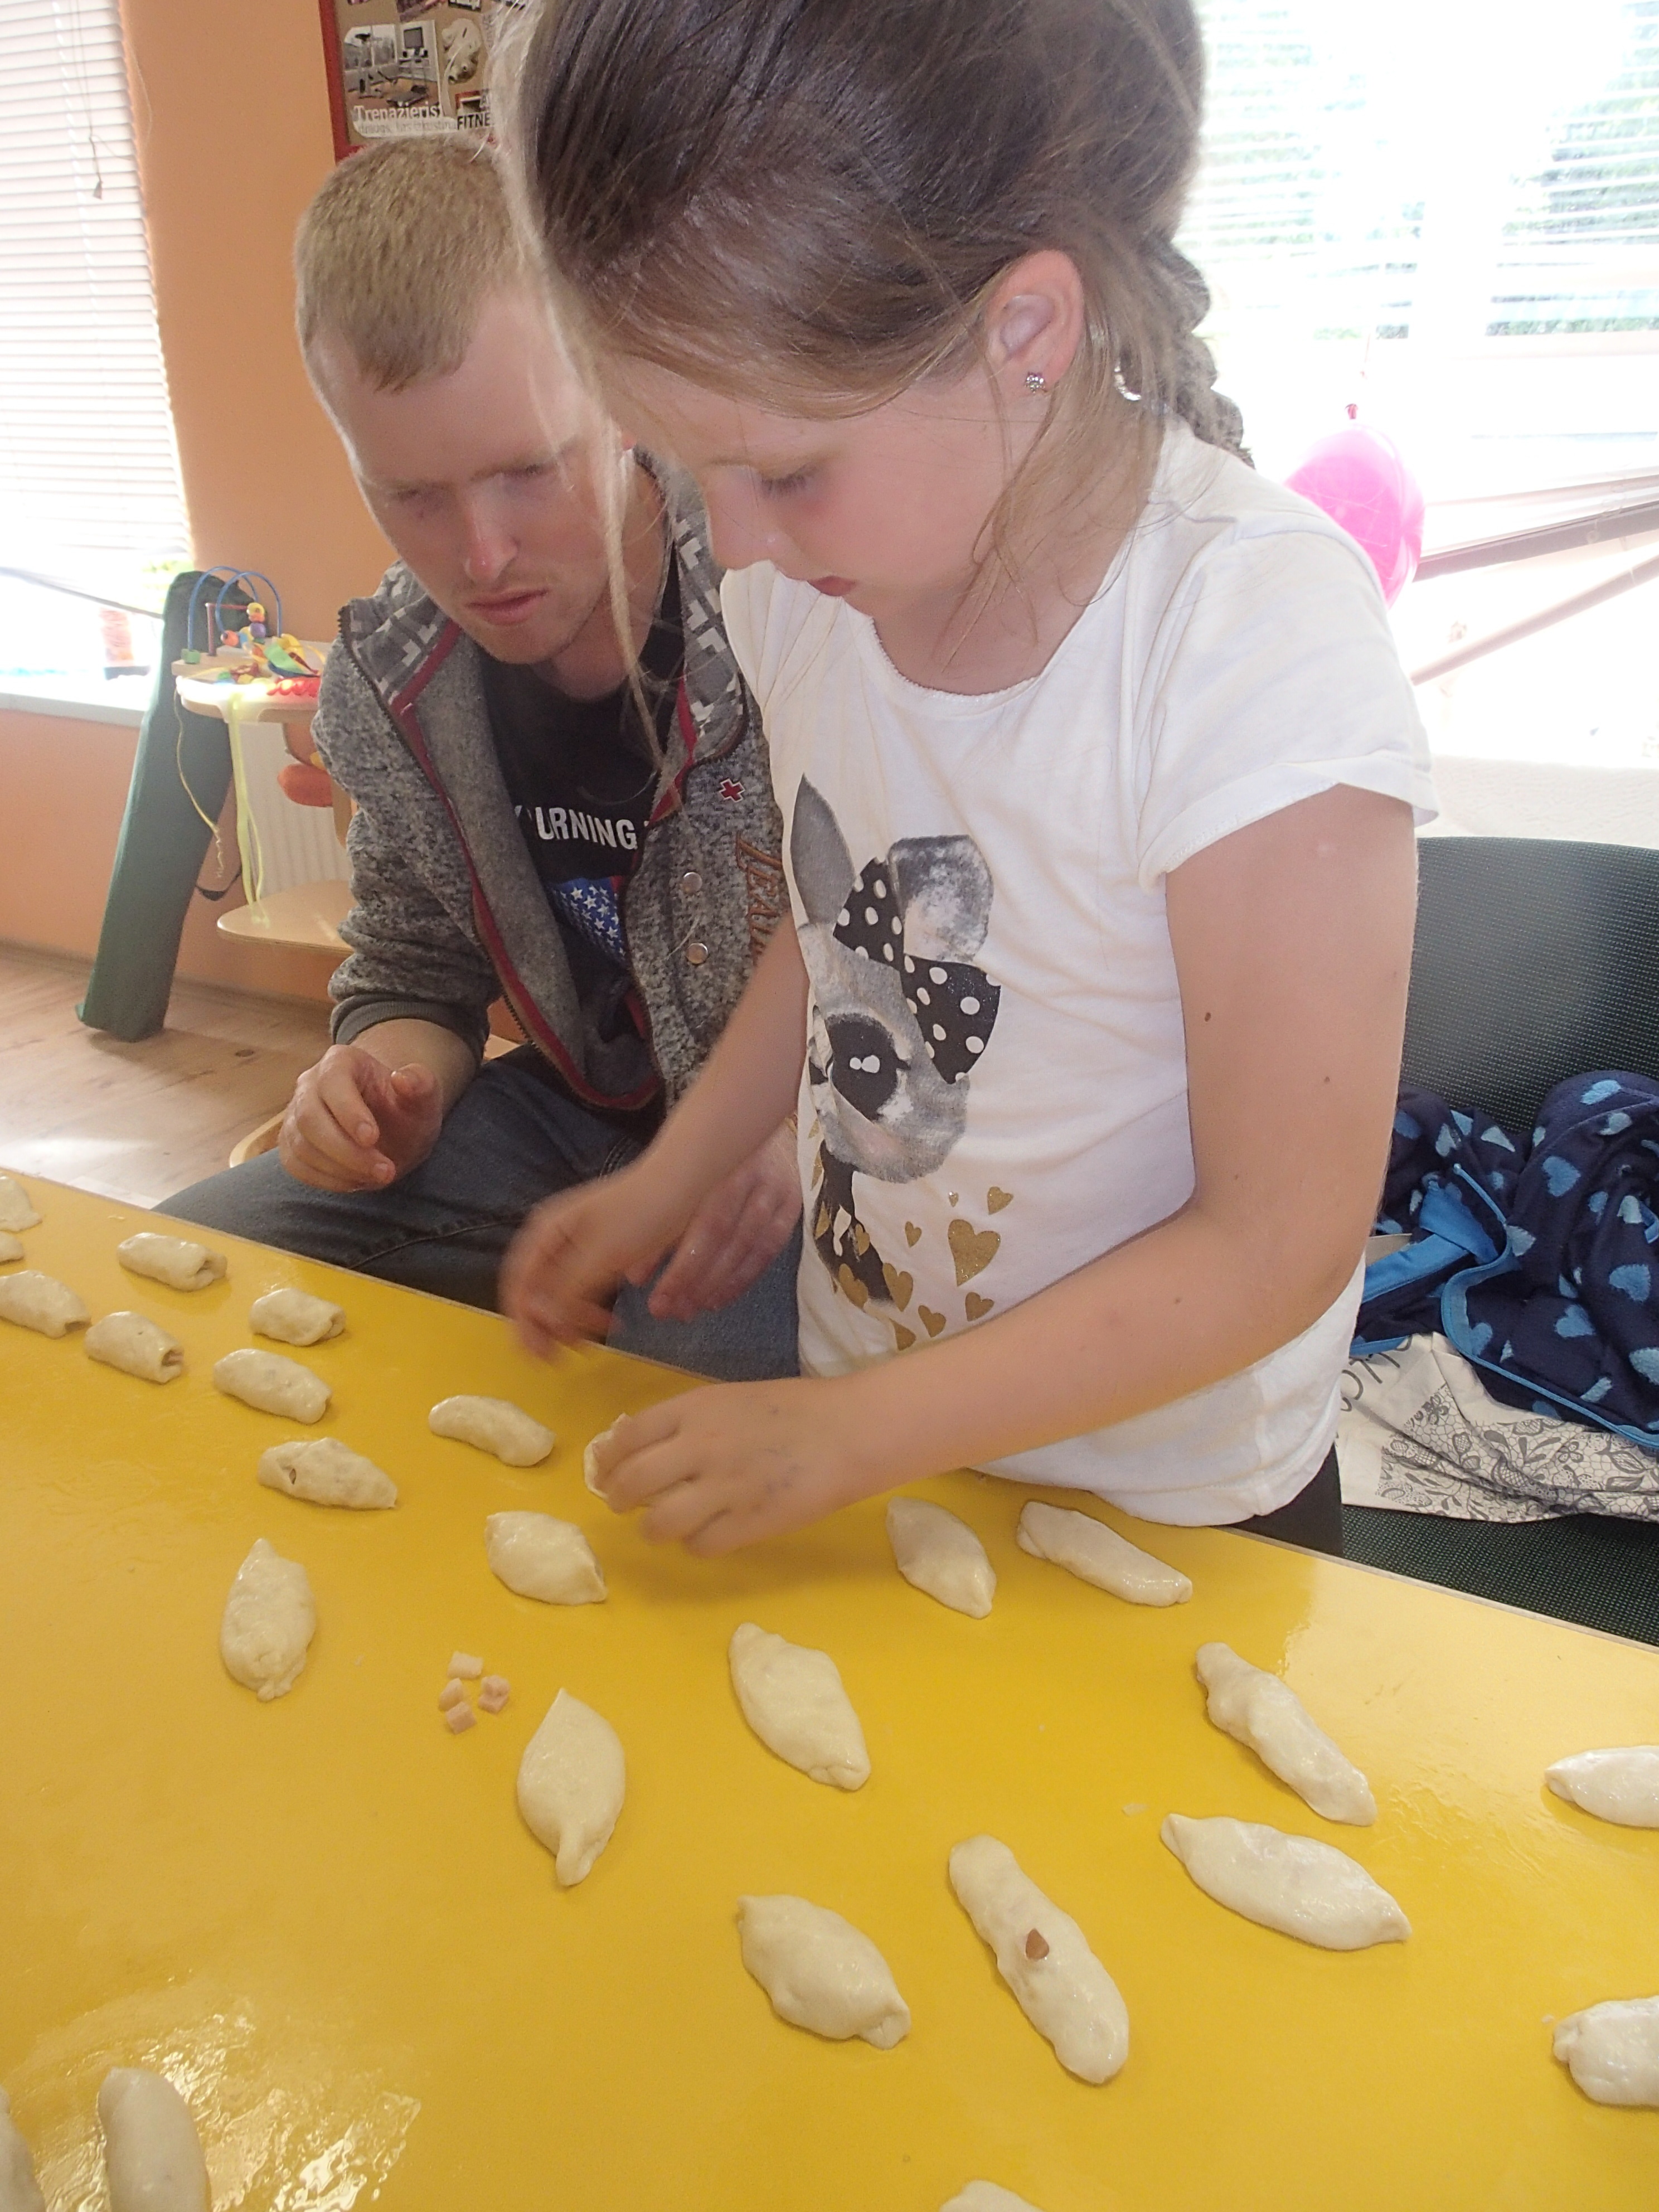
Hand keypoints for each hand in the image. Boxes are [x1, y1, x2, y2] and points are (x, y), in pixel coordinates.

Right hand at [278, 1043, 444, 1191]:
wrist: (391, 1127)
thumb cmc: (405, 1109)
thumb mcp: (424, 1097)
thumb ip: (422, 1084)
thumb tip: (402, 1078)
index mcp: (340, 1061)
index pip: (332, 1081)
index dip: (348, 1112)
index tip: (372, 1138)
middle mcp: (310, 1084)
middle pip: (309, 1118)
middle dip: (346, 1151)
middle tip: (385, 1171)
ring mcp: (295, 1114)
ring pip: (301, 1146)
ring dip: (340, 1169)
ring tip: (378, 1176)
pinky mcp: (291, 1143)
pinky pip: (296, 1166)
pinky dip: (326, 1180)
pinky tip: (356, 1181)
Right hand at [501, 1161, 690, 1356]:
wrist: (681, 1181)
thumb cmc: (641, 1213)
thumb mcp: (602, 1256)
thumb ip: (566, 1291)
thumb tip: (540, 1320)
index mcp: (545, 1232)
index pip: (517, 1284)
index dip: (522, 1322)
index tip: (539, 1354)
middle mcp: (553, 1236)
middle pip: (533, 1290)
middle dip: (544, 1326)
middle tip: (561, 1358)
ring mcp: (576, 1243)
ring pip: (558, 1291)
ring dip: (567, 1321)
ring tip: (588, 1344)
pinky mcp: (599, 1250)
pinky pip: (581, 1286)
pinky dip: (586, 1308)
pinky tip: (605, 1322)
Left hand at [586, 1378, 876, 1554]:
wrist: (850, 1431)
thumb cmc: (796, 1407)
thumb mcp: (732, 1398)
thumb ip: (691, 1421)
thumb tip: (648, 1446)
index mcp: (695, 1409)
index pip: (627, 1436)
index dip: (608, 1458)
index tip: (605, 1469)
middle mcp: (700, 1448)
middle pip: (632, 1482)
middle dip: (618, 1498)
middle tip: (622, 1504)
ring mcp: (723, 1488)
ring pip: (659, 1523)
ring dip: (652, 1528)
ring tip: (659, 1527)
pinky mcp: (748, 1524)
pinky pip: (700, 1545)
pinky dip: (695, 1544)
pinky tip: (706, 1535)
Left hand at [646, 1121, 801, 1321]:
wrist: (764, 1126)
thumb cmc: (710, 1155)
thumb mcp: (681, 1173)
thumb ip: (661, 1220)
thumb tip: (634, 1276)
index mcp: (721, 1163)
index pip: (702, 1223)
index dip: (678, 1263)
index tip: (649, 1291)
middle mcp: (754, 1177)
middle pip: (725, 1238)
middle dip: (692, 1279)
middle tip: (667, 1310)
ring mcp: (778, 1192)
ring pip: (748, 1249)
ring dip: (715, 1286)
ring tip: (688, 1310)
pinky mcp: (793, 1206)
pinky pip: (768, 1252)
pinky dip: (741, 1280)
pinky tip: (717, 1300)